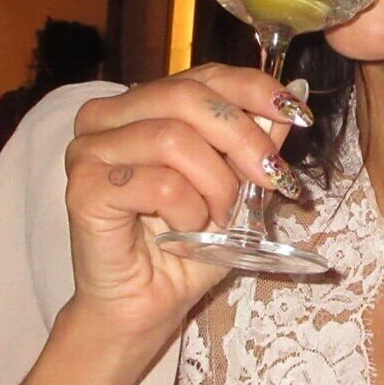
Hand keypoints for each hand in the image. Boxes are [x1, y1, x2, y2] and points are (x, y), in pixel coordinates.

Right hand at [62, 66, 311, 356]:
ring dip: (216, 185)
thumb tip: (295, 96)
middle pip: (188, 96)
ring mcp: (89, 150)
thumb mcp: (236, 192)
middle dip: (245, 137)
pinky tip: (184, 235)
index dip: (255, 88)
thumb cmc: (185, 253)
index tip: (298, 113)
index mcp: (141, 107)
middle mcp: (106, 118)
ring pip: (173, 138)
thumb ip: (256, 144)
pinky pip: (159, 184)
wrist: (145, 309)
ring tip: (220, 219)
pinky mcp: (85, 189)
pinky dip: (188, 212)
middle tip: (274, 178)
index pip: (203, 75)